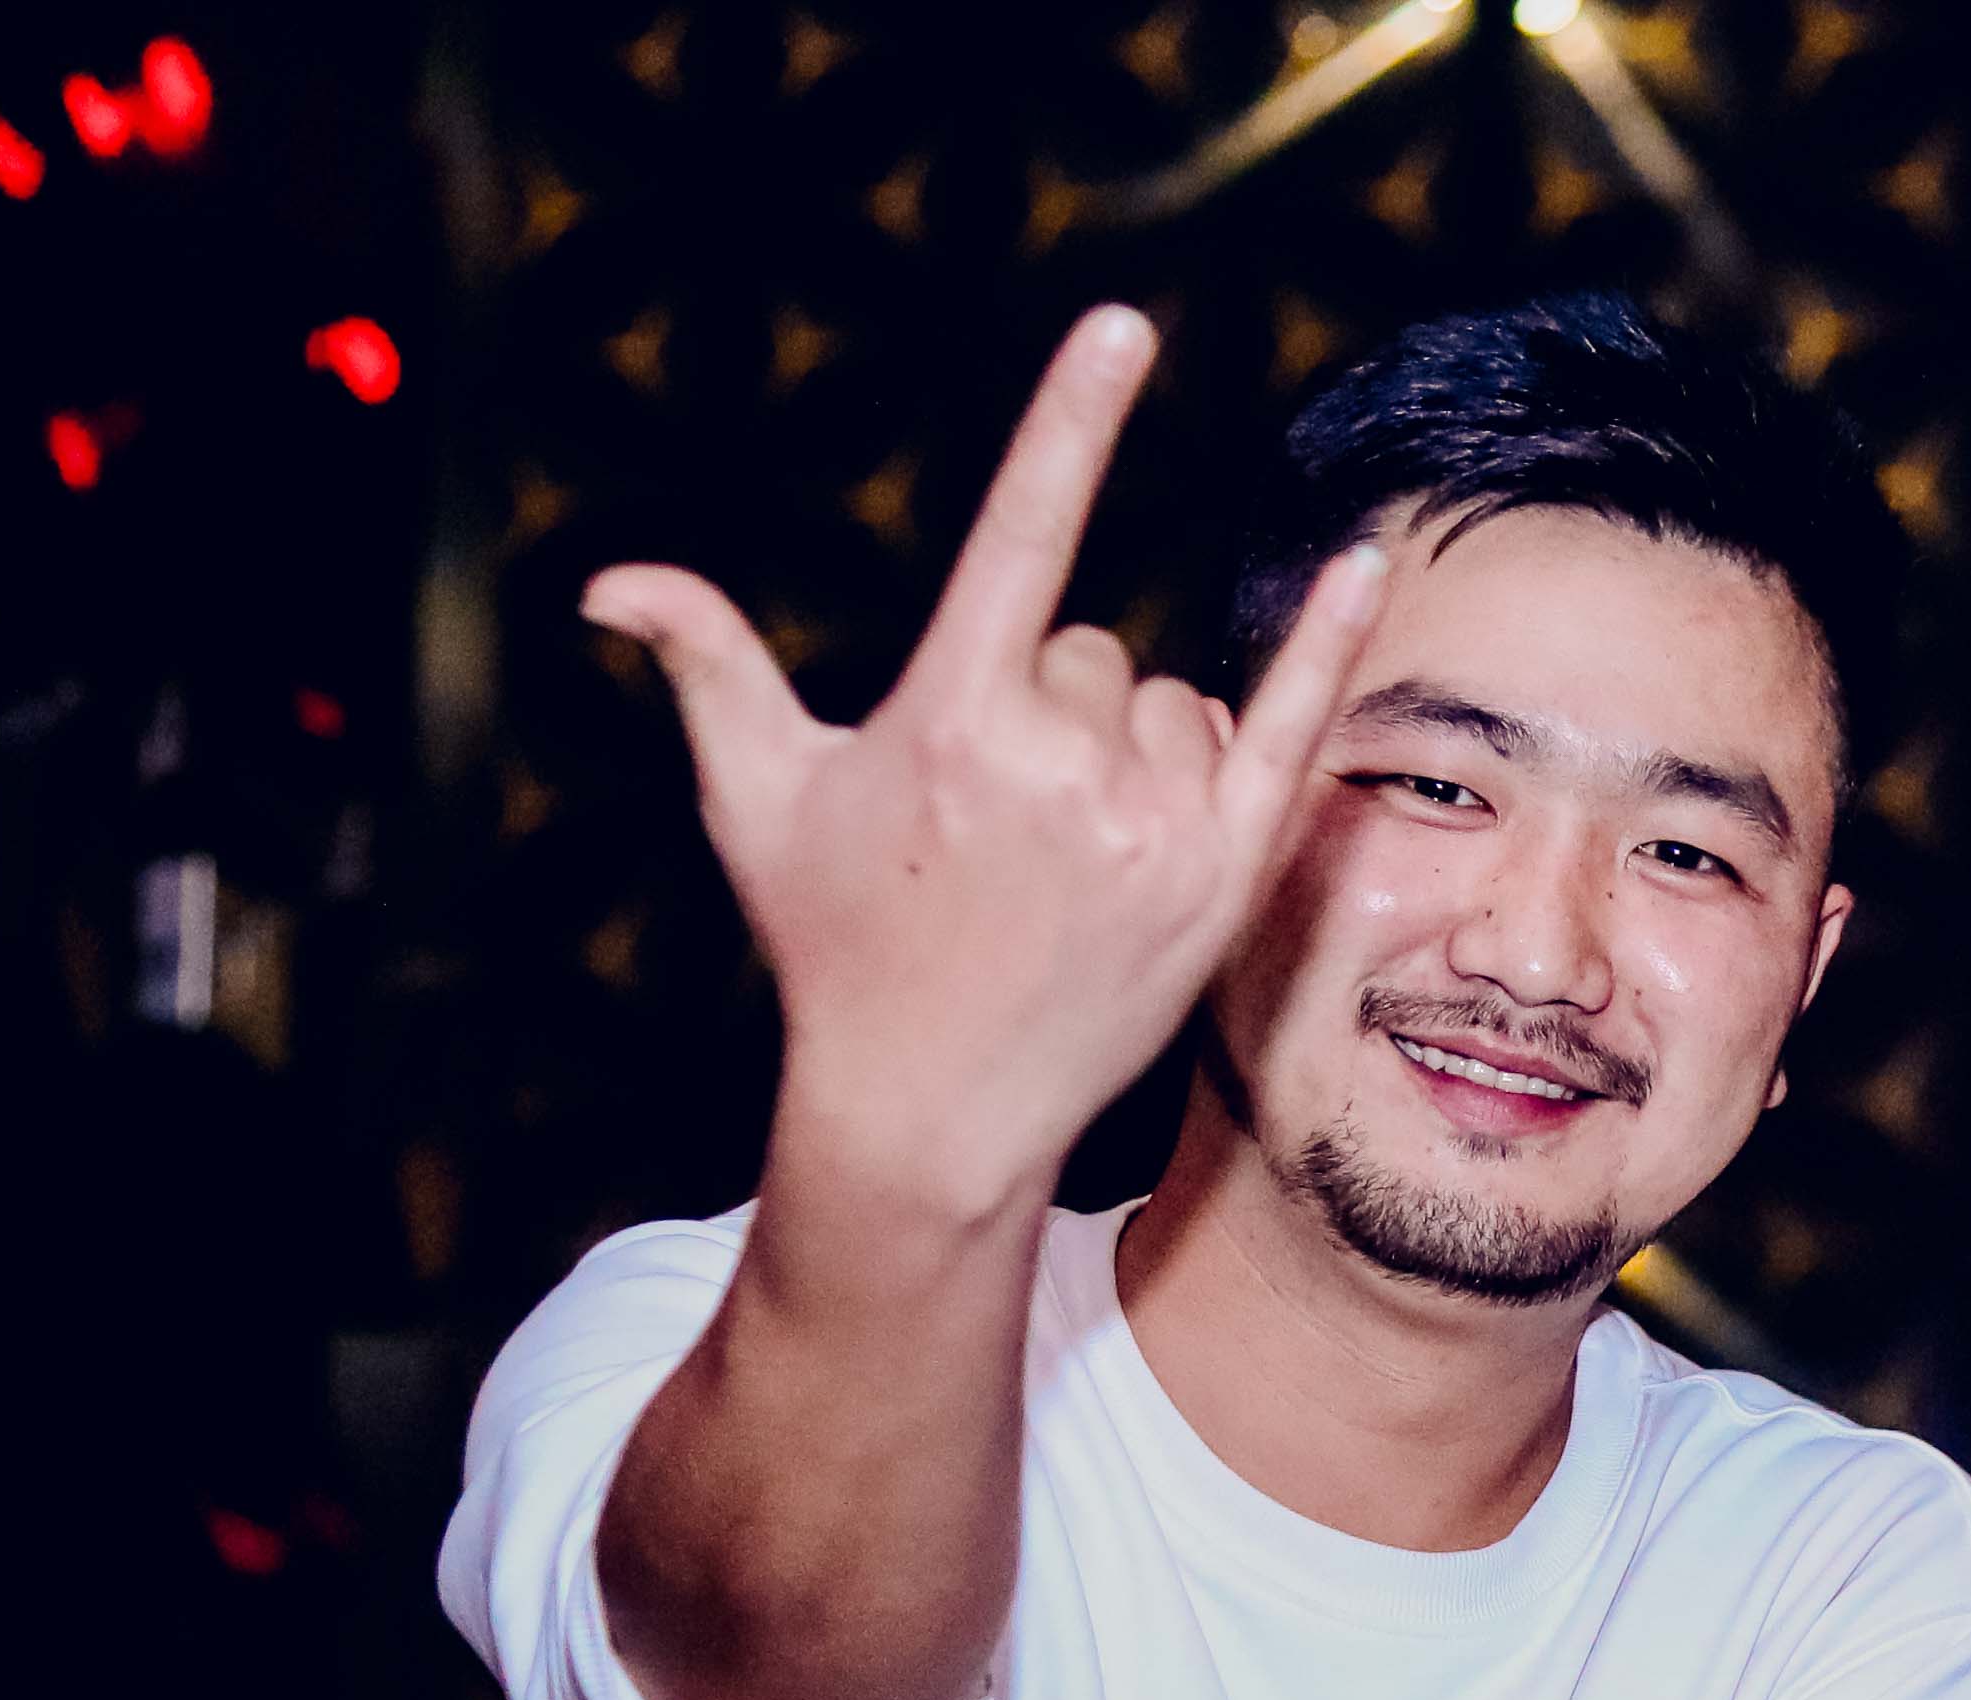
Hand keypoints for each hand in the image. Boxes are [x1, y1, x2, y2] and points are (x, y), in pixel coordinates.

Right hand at [582, 306, 1390, 1203]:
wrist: (934, 1105)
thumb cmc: (836, 943)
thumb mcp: (759, 799)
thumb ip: (708, 666)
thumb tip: (610, 583)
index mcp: (950, 719)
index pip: (1022, 531)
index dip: (1072, 419)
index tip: (1123, 323)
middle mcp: (1060, 763)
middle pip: (1089, 648)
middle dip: (1048, 707)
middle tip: (1001, 820)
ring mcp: (1152, 824)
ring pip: (1169, 705)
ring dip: (1130, 751)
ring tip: (1069, 854)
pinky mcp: (1223, 876)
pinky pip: (1287, 729)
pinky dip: (1321, 649)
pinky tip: (1361, 567)